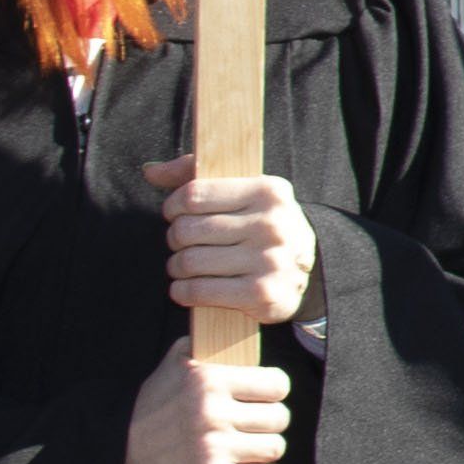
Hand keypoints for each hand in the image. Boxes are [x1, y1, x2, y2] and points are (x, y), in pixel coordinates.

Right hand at [122, 340, 289, 463]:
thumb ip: (204, 344)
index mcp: (207, 379)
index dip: (272, 392)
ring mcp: (213, 448)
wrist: (118, 456)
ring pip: (274, 448)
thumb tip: (233, 319)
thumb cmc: (152, 408)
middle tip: (251, 426)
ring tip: (246, 447)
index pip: (277, 384)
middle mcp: (212, 412)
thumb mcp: (173, 365)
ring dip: (264, 450)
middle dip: (269, 423)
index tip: (262, 398)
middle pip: (280, 417)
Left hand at [146, 161, 318, 334]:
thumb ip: (196, 175)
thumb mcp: (244, 192)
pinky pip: (199, 291)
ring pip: (189, 261)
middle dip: (175, 239)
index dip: (173, 205)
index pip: (194, 194)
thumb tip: (151, 171)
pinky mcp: (261, 293)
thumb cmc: (263, 225)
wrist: (312, 269)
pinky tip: (187, 288)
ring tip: (185, 266)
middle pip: (187, 229)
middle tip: (182, 243)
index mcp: (268, 191)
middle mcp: (272, 224)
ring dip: (177, 267)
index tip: (175, 213)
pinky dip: (183, 291)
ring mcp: (269, 260)